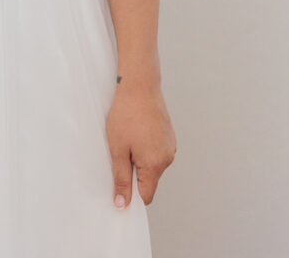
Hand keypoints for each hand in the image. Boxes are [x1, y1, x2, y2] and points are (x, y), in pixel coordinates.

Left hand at [105, 79, 175, 207]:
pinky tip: (137, 130)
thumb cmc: (126, 113)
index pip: (146, 195)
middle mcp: (167, 157)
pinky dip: (146, 146)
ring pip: (153, 164)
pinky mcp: (169, 135)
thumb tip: (122, 204)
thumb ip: (121, 179)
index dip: (131, 194)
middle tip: (120, 151)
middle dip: (134, 172)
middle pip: (149, 179)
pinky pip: (157, 150)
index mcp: (155, 164)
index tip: (119, 184)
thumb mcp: (117, 148)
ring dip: (140, 158)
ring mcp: (170, 146)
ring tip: (128, 136)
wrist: (139, 84)